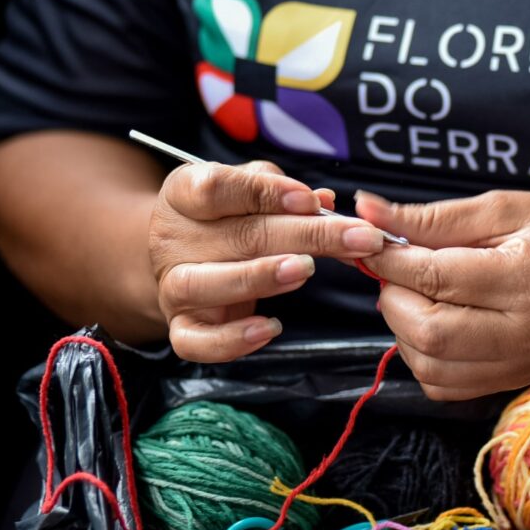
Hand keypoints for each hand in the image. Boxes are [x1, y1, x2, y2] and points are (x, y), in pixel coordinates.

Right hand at [150, 161, 384, 361]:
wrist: (179, 257)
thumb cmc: (224, 215)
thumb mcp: (246, 188)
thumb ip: (281, 190)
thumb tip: (323, 200)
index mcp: (183, 193)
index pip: (216, 187)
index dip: (265, 193)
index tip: (310, 200)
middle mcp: (172, 239)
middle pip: (238, 236)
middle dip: (306, 235)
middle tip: (358, 239)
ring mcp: (171, 286)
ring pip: (206, 284)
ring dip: (262, 277)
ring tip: (306, 271)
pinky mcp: (180, 326)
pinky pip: (196, 341)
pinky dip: (232, 340)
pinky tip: (271, 328)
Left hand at [355, 190, 529, 399]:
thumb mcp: (506, 208)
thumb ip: (435, 217)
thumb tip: (368, 211)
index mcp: (526, 278)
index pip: (434, 278)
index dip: (389, 259)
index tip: (370, 240)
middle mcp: (524, 332)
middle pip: (426, 330)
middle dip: (392, 296)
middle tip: (397, 268)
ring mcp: (519, 365)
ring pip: (428, 364)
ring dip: (402, 327)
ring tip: (417, 293)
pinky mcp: (512, 381)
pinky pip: (443, 386)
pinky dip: (421, 356)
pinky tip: (434, 322)